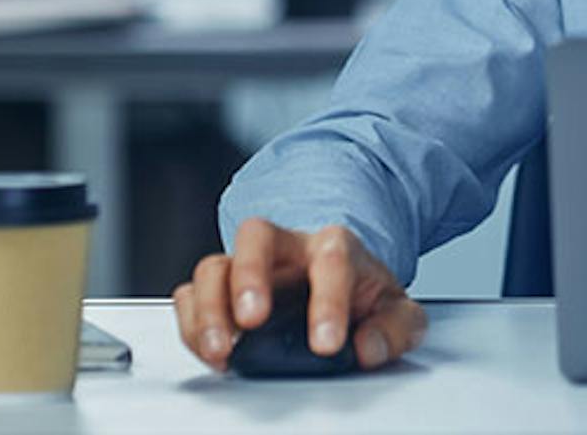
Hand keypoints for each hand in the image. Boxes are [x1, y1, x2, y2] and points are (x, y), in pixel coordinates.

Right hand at [174, 219, 425, 373]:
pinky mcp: (222, 291)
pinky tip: (209, 350)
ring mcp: (249, 268)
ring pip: (216, 266)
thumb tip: (368, 347)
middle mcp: (287, 249)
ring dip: (210, 307)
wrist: (339, 285)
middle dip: (250, 276)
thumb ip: (395, 328)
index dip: (327, 302)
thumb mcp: (396, 310)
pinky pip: (191, 294)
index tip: (326, 344)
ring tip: (221, 349)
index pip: (332, 258)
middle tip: (252, 321)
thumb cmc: (361, 294)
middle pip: (258, 236)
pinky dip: (191, 322)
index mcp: (336, 247)